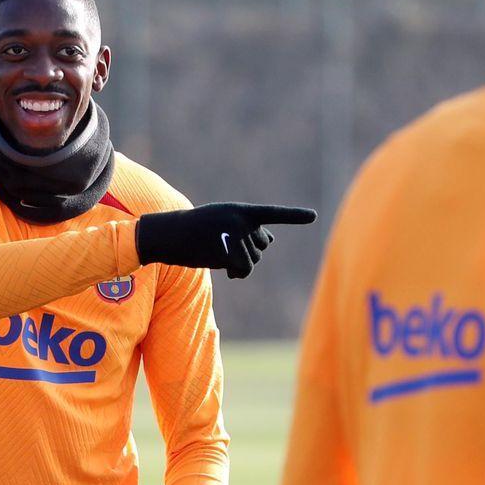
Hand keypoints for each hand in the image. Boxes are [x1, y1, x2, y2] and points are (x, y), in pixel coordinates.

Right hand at [136, 202, 317, 278]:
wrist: (170, 234)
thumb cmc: (196, 229)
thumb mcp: (223, 222)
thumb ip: (247, 227)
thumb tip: (271, 239)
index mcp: (242, 210)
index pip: (273, 214)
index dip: (294, 215)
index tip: (313, 216)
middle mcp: (242, 221)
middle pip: (262, 245)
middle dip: (248, 251)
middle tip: (224, 247)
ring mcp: (235, 236)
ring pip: (254, 260)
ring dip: (240, 265)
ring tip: (219, 256)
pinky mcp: (228, 251)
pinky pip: (244, 270)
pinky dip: (237, 273)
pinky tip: (225, 270)